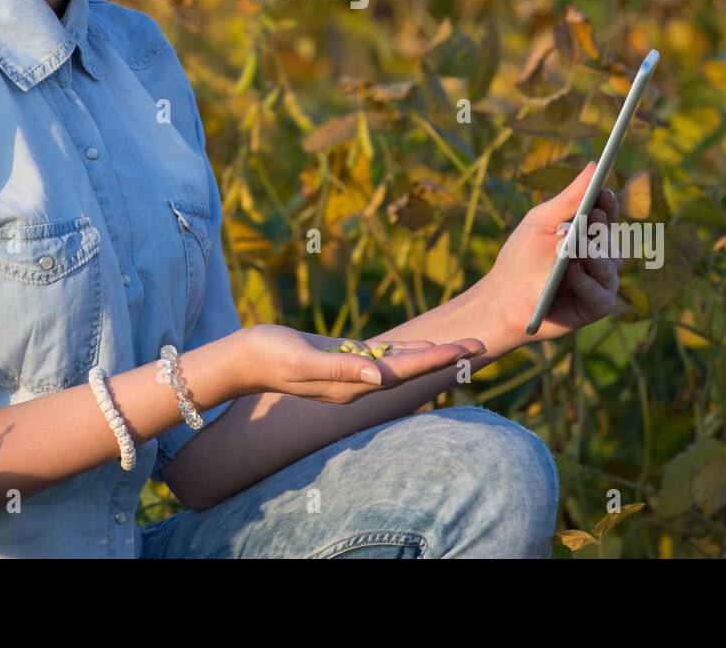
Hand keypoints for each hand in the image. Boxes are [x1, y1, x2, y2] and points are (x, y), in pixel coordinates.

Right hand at [234, 325, 485, 403]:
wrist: (244, 359)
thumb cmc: (270, 356)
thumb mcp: (304, 360)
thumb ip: (342, 368)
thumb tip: (380, 376)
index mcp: (353, 383)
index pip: (405, 371)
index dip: (438, 358)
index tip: (466, 349)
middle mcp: (358, 382)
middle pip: (411, 368)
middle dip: (446, 356)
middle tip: (481, 342)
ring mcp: (351, 372)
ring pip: (401, 362)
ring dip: (431, 353)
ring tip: (461, 345)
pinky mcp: (342, 358)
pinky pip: (382, 355)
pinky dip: (406, 349)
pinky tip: (421, 343)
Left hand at [487, 160, 621, 345]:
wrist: (502, 300)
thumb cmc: (521, 258)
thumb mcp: (542, 223)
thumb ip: (569, 198)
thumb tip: (594, 165)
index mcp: (586, 234)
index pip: (606, 216)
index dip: (608, 204)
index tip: (603, 192)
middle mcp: (598, 258)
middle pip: (612, 240)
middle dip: (602, 229)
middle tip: (592, 216)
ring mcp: (599, 283)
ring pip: (610, 267)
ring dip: (594, 256)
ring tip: (579, 245)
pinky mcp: (594, 307)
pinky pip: (601, 295)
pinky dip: (586, 283)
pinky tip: (573, 271)